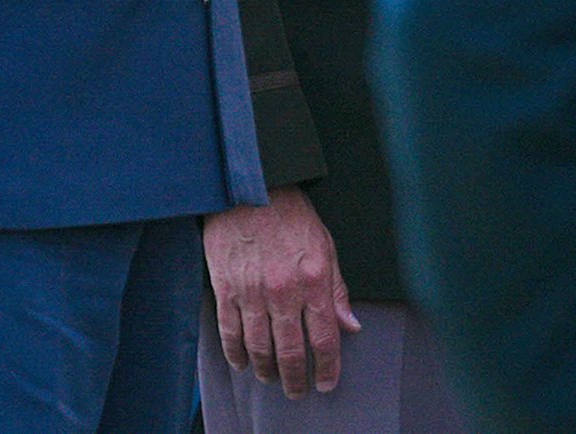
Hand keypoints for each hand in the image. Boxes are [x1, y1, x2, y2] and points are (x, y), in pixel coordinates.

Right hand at [204, 187, 360, 397]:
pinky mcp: (226, 288)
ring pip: (260, 349)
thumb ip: (337, 289)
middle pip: (291, 352)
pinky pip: (230, 334)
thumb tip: (350, 325)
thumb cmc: (290, 213)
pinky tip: (243, 363)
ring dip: (267, 371)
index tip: (328, 382)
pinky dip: (237, 355)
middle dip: (296, 379)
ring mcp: (252, 292)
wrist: (252, 185)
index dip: (328, 367)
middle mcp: (284, 291)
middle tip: (298, 391)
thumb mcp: (325, 244)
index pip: (324, 338)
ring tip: (271, 379)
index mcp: (313, 279)